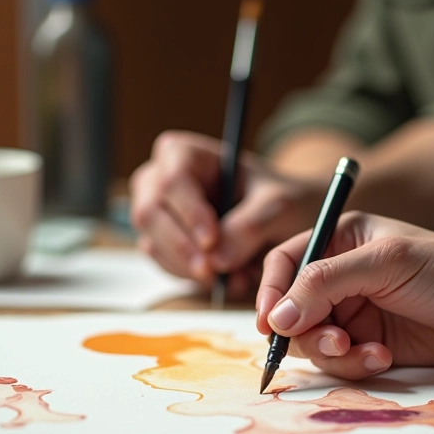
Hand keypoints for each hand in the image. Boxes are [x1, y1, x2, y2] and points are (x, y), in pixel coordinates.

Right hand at [130, 130, 324, 295]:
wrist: (283, 220)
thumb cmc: (278, 198)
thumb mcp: (278, 205)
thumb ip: (249, 226)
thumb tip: (217, 259)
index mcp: (184, 154)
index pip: (172, 181)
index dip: (189, 213)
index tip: (212, 241)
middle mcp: (159, 180)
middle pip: (150, 214)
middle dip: (182, 248)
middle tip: (214, 272)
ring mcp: (156, 214)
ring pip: (154, 245)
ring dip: (192, 269)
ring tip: (236, 276)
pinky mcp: (162, 244)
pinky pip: (165, 266)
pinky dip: (196, 279)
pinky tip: (229, 278)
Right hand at [255, 213, 433, 379]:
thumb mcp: (385, 263)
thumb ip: (325, 283)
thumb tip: (276, 318)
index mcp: (341, 240)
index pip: (284, 263)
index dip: (270, 292)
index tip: (270, 323)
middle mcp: (342, 277)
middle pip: (291, 309)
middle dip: (305, 331)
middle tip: (334, 341)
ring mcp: (355, 314)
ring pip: (313, 342)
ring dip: (332, 353)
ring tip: (364, 351)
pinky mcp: (370, 345)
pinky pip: (341, 363)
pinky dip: (355, 366)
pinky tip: (384, 359)